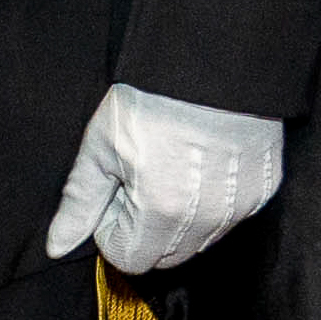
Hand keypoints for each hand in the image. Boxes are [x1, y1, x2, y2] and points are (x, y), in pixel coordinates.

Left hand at [43, 85, 283, 274]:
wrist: (210, 61)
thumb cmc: (150, 100)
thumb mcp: (99, 148)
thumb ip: (80, 203)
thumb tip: (57, 246)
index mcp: (161, 210)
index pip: (129, 258)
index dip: (112, 231)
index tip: (114, 195)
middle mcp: (206, 218)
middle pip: (164, 256)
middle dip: (144, 229)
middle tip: (139, 181)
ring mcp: (240, 206)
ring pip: (198, 241)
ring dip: (177, 220)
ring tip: (169, 168)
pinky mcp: (263, 190)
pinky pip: (228, 219)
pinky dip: (209, 204)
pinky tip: (199, 164)